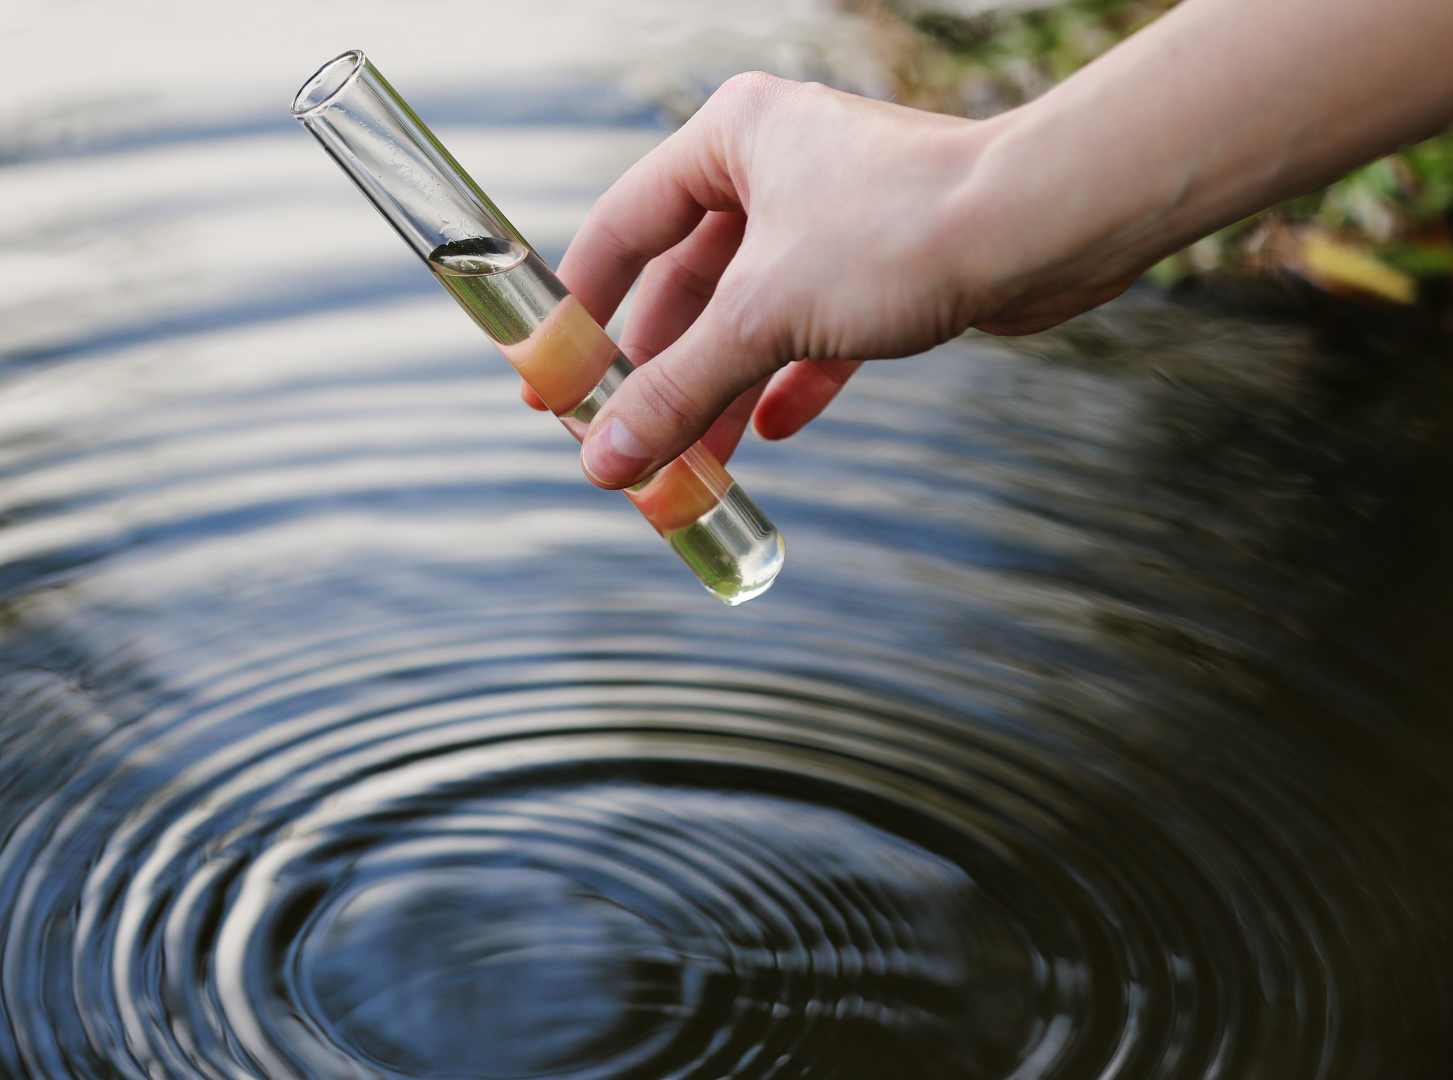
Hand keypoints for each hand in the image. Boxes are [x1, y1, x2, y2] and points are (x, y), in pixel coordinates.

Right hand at [542, 72, 1135, 488]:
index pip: (622, 228)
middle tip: (620, 439)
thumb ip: (677, 391)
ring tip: (686, 465)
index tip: (550, 380)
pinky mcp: (885, 261)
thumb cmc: (902, 234)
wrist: (1046, 226)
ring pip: (751, 314)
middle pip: (685, 282)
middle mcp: (777, 164)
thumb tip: (604, 462)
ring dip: (718, 391)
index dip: (578, 311)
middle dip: (657, 371)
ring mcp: (832, 214)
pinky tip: (766, 433)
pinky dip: (786, 381)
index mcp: (730, 137)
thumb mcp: (764, 318)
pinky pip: (812, 329)